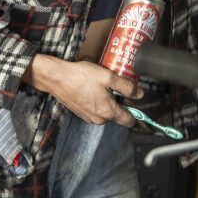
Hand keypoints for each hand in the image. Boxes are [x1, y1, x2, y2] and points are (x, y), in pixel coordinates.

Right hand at [23, 54, 142, 125]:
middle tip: (117, 86)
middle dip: (121, 102)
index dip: (136, 112)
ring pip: (107, 112)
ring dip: (109, 101)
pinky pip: (96, 110)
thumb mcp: (109, 77)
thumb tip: (140, 94)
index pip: (130, 121)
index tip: (136, 102)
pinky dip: (98, 101)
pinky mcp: (82, 113)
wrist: (57, 78)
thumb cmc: (81, 77)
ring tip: (103, 85)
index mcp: (108, 112)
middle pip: (118, 115)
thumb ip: (127, 87)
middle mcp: (99, 119)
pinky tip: (93, 89)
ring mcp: (89, 118)